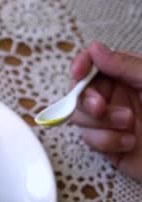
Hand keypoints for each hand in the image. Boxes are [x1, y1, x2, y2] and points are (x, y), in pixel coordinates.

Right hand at [71, 41, 141, 179]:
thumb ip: (126, 65)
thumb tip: (96, 49)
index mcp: (130, 76)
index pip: (96, 64)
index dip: (82, 65)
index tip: (79, 72)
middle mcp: (117, 96)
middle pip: (80, 91)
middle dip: (86, 100)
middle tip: (99, 107)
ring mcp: (111, 120)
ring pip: (80, 116)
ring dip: (101, 122)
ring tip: (128, 125)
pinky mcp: (108, 143)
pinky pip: (90, 139)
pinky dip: (108, 141)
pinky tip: (129, 143)